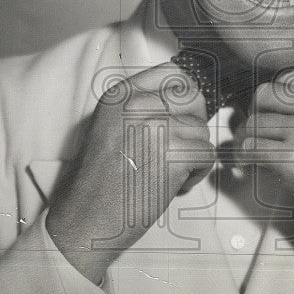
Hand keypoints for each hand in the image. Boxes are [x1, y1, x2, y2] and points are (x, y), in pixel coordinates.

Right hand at [45, 62, 213, 283]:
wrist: (86, 219)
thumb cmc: (100, 180)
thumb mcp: (110, 126)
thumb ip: (141, 107)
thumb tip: (183, 98)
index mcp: (121, 94)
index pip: (172, 74)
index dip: (183, 97)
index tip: (180, 116)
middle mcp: (138, 104)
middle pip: (194, 98)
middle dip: (192, 124)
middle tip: (175, 149)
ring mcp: (157, 126)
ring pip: (202, 130)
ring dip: (193, 154)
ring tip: (168, 173)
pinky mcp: (174, 153)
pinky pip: (207, 154)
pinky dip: (197, 174)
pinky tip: (173, 185)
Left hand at [232, 68, 293, 271]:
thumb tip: (284, 110)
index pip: (290, 77)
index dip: (276, 95)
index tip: (272, 110)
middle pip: (266, 93)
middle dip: (257, 110)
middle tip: (257, 128)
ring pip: (255, 123)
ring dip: (247, 137)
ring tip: (250, 150)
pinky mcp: (290, 158)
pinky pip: (251, 148)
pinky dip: (243, 156)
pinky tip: (247, 165)